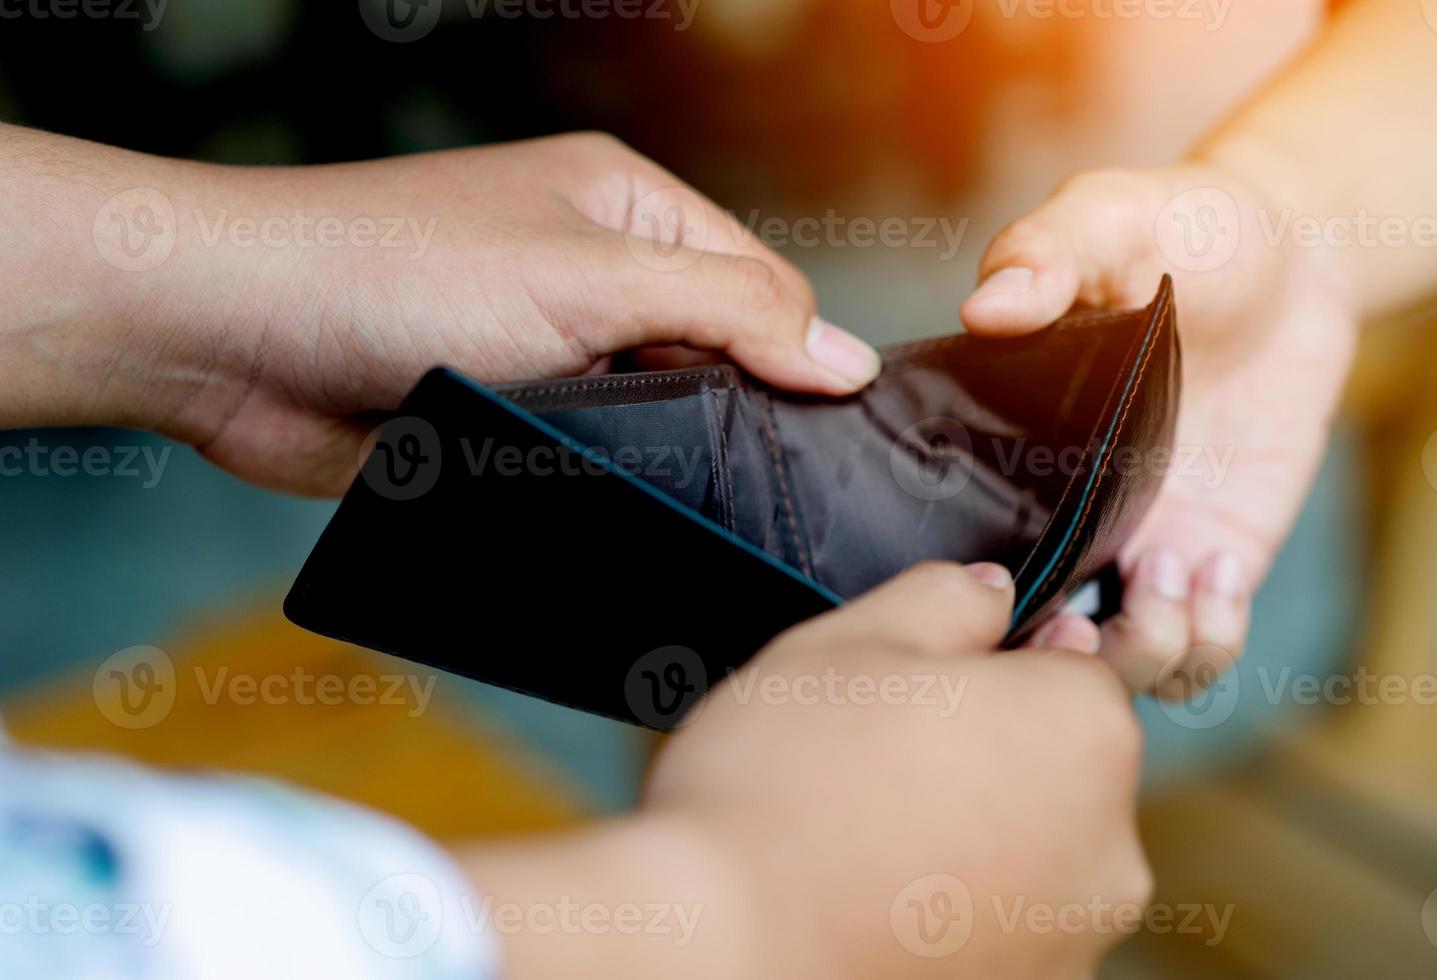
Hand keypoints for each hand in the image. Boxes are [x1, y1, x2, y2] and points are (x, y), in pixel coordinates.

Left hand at [5, 127, 879, 494]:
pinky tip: (618, 514)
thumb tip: (848, 361)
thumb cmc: (399, 272)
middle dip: (728, 410)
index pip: (761, 282)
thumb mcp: (592, 279)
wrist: (236, 338)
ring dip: (661, 455)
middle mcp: (592, 273)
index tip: (815, 427)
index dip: (794, 351)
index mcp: (627, 207)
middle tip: (750, 480)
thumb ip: (729, 313)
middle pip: (713, 352)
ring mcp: (547, 350)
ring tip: (679, 500)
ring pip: (654, 417)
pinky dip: (606, 486)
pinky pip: (589, 461)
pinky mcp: (504, 421)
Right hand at [460, 564, 1149, 978]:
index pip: (1078, 670)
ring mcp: (1070, 941)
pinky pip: (998, 927)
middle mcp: (1108, 848)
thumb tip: (994, 592)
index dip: (997, 664)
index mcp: (1085, 732)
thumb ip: (946, 599)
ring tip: (861, 832)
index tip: (926, 682)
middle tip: (880, 751)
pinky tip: (866, 895)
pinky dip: (951, 913)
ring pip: (1030, 855)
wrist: (719, 949)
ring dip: (970, 836)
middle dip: (987, 752)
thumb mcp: (850, 641)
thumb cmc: (781, 787)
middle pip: (1058, 769)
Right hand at [962, 163, 1357, 693]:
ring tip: (1171, 573)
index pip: (958, 557)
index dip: (975, 605)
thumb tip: (986, 308)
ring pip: (1117, 665)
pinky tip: (1218, 568)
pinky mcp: (1217, 556)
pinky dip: (1209, 640)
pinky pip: (1202, 650)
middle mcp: (1064, 512)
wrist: (1289, 249)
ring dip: (1143, 651)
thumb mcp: (1104, 218)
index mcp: (1009, 450)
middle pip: (1033, 641)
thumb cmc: (1178, 226)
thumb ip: (1044, 255)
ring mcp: (1140, 542)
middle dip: (1061, 656)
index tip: (1009, 587)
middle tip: (1088, 613)